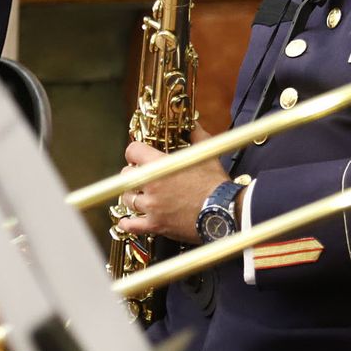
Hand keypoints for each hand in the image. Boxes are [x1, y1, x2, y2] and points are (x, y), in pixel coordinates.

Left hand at [114, 127, 229, 244]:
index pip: (133, 151)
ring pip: (128, 199)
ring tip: (139, 195)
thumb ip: (197, 136)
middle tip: (142, 175)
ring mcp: (152, 207)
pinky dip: (128, 223)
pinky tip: (127, 221)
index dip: (135, 151)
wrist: (224, 211)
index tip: (138, 154)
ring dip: (132, 196)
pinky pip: (133, 225)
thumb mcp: (207, 154)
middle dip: (133, 174)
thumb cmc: (216, 184)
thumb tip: (193, 125)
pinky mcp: (156, 225)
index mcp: (160, 165)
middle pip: (126, 176)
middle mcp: (151, 185)